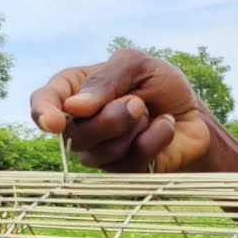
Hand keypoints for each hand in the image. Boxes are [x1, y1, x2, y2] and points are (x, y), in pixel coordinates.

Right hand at [29, 49, 211, 172]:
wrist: (194, 113)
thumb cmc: (160, 85)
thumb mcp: (135, 64)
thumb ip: (105, 78)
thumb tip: (74, 107)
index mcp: (73, 92)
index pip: (42, 104)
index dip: (43, 114)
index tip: (54, 122)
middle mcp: (81, 126)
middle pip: (74, 133)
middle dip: (111, 117)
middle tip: (138, 102)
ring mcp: (100, 153)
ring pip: (101, 151)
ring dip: (133, 127)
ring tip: (150, 113)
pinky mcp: (125, 172)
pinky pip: (131, 161)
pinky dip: (155, 137)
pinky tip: (164, 127)